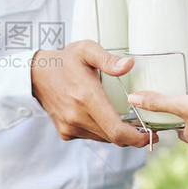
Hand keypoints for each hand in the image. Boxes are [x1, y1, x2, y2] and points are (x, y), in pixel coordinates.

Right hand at [32, 40, 155, 147]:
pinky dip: (101, 130)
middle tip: (145, 127)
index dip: (137, 138)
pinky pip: (91, 136)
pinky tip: (102, 117)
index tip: (151, 135)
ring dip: (116, 133)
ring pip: (103, 139)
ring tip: (126, 121)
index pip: (116, 130)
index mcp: (86, 98)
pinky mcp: (65, 132)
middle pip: (113, 138)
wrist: (35, 74)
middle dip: (132, 136)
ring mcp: (70, 127)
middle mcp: (77, 117)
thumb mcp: (86, 50)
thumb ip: (108, 59)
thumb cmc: (64, 60)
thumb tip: (129, 65)